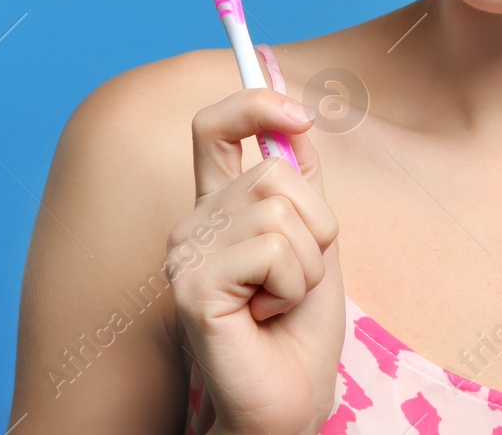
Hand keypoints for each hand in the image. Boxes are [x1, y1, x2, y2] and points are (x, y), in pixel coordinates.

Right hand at [168, 82, 344, 434]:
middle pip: (273, 172)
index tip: (297, 113)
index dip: (253, 103)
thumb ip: (301, 182)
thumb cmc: (299, 328)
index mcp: (217, 208)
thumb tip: (299, 117)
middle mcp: (192, 223)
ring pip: (279, 211)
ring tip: (281, 300)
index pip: (214, 127)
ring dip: (307, 262)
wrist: (290, 399)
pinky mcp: (192, 286)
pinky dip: (292, 285)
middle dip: (316, 225)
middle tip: (297, 278)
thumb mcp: (313, 240)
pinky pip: (272, 249)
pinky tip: (266, 315)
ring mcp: (185, 253)